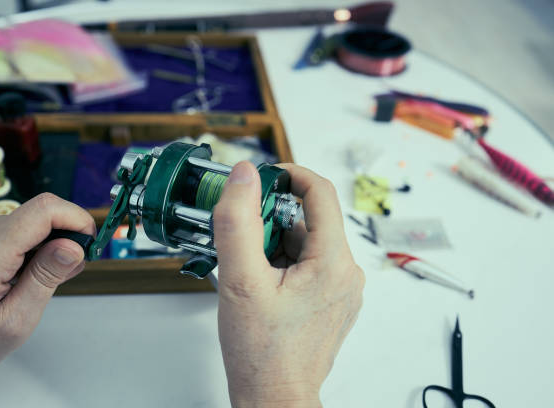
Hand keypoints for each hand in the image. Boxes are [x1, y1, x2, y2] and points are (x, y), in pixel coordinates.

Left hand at [0, 193, 94, 380]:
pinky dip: (36, 242)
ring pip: (35, 217)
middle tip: (71, 270)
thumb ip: (45, 279)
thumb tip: (73, 245)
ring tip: (45, 277)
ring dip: (52, 242)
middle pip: (42, 212)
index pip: (43, 212)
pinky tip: (30, 270)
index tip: (91, 241)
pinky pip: (22, 223)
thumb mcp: (16, 322)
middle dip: (68, 235)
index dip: (76, 219)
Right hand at [213, 162, 364, 406]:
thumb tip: (244, 177)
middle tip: (243, 243)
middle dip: (271, 221)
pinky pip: (308, 264)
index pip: (321, 193)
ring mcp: (341, 289)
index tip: (265, 177)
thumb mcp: (240, 280)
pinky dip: (282, 263)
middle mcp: (346, 273)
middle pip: (309, 220)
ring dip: (274, 245)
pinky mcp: (331, 300)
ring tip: (250, 274)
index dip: (291, 175)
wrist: (274, 397)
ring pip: (306, 243)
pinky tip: (261, 285)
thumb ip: (238, 222)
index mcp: (334, 262)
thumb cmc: (263, 353)